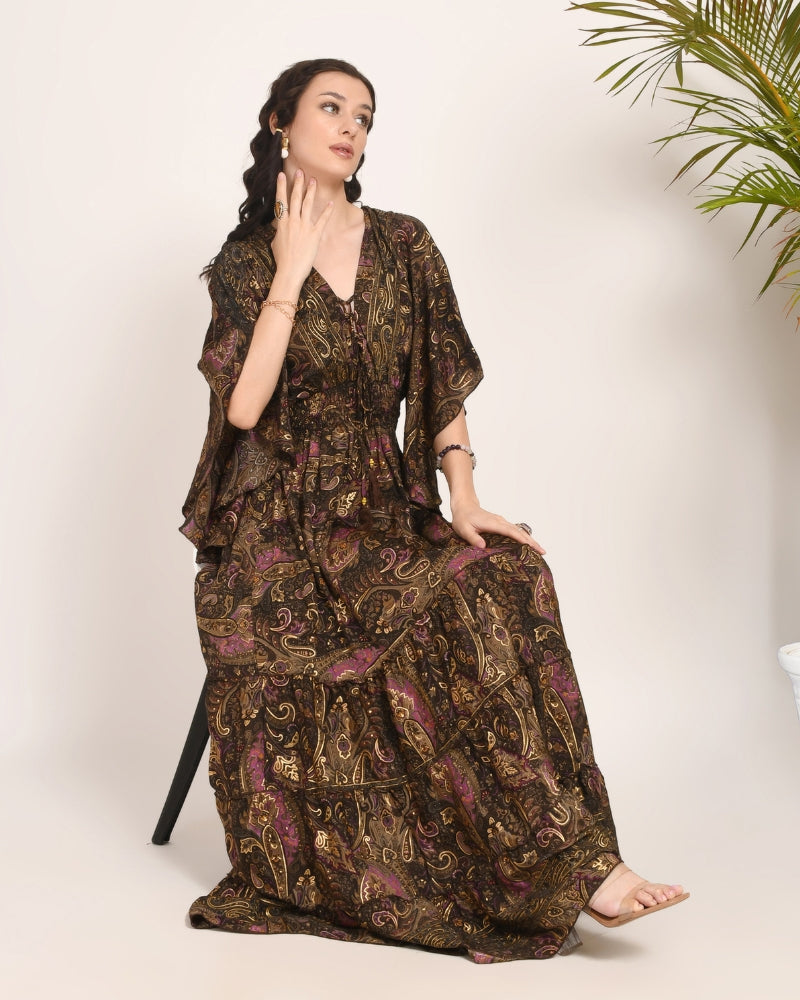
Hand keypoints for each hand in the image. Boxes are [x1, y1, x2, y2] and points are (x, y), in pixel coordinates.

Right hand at [270, 169, 333, 288]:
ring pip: (307, 204)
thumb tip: (280, 228)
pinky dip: (327, 211)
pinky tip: (330, 202)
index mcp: (282, 223)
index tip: (282, 174)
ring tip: (313, 180)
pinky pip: (322, 220)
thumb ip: (279, 232)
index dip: (281, 186)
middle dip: (298, 183)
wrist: (290, 272)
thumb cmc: (282, 260)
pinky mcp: (314, 235)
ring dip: (310, 191)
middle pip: (295, 198)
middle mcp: (292, 222)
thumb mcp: (276, 242)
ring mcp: (304, 227)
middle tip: (300, 171)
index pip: (281, 200)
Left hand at [450, 498, 545, 553]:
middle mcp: (500, 522)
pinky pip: (515, 531)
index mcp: (493, 524)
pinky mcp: (501, 524)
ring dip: (530, 540)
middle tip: (543, 552)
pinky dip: (523, 537)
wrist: (464, 505)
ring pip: (519, 531)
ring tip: (540, 550)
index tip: (532, 546)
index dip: (522, 539)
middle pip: (520, 532)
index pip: (511, 532)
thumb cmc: (463, 518)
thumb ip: (473, 538)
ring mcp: (502, 522)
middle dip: (532, 542)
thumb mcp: (464, 529)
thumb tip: (483, 547)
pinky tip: (528, 545)